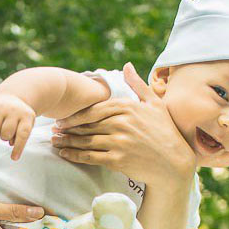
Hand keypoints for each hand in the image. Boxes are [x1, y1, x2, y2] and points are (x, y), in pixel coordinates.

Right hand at [0, 93, 36, 159]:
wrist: (10, 96)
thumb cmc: (19, 118)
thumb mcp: (25, 124)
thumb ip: (20, 137)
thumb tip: (12, 148)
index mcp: (27, 115)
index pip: (23, 134)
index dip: (18, 147)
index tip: (14, 158)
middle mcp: (14, 109)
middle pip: (6, 134)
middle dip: (5, 137)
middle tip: (6, 130)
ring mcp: (1, 106)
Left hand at [51, 62, 195, 186]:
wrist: (174, 164)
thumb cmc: (165, 132)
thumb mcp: (155, 104)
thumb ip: (137, 84)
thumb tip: (126, 65)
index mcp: (128, 107)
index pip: (94, 110)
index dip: (75, 115)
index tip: (63, 119)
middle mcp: (122, 123)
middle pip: (87, 125)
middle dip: (68, 128)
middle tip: (54, 130)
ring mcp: (119, 142)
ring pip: (85, 140)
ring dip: (67, 142)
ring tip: (55, 142)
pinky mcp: (118, 160)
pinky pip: (90, 156)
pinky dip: (75, 155)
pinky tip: (65, 154)